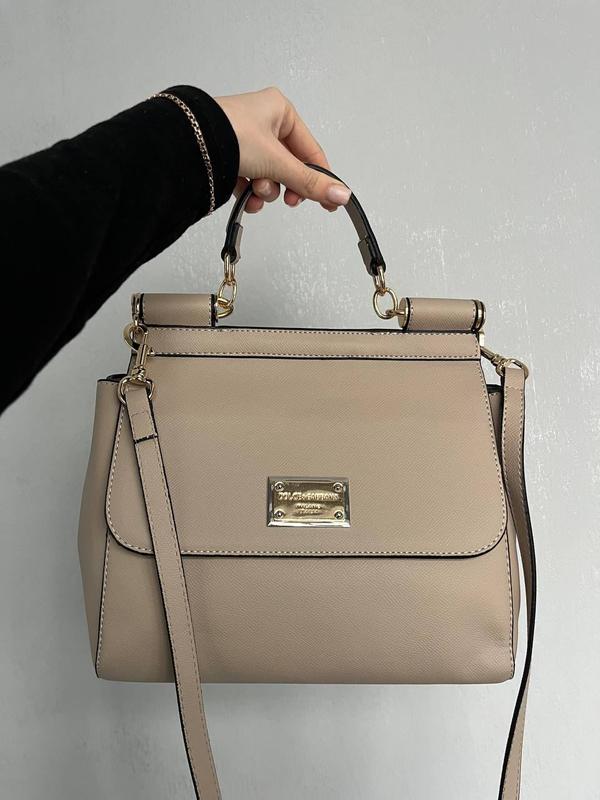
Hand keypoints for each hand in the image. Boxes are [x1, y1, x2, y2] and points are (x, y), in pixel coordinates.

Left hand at [215, 87, 350, 212]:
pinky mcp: (229, 155)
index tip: (329, 201)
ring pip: (269, 175)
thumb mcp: (279, 162)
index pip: (310, 150)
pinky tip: (244, 196)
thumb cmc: (230, 136)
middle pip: (289, 166)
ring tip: (255, 188)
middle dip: (285, 185)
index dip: (320, 178)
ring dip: (265, 189)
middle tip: (288, 199)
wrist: (189, 145)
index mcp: (280, 111)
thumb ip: (310, 182)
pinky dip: (249, 192)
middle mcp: (263, 121)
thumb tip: (340, 193)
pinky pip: (250, 180)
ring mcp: (245, 139)